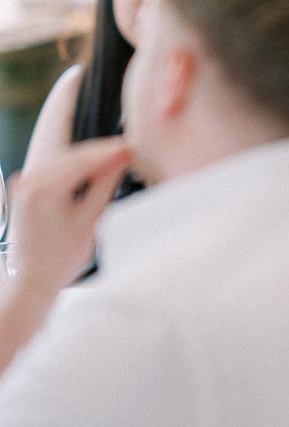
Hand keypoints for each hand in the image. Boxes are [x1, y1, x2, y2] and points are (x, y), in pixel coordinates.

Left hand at [11, 137, 131, 299]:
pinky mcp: (22, 188)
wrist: (33, 279)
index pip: (82, 160)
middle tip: (125, 149)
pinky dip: (71, 166)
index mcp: (43, 190)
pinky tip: (90, 168)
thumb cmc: (60, 259)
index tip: (129, 147)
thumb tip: (119, 162)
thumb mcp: (89, 221)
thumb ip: (104, 187)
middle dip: (98, 152)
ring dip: (86, 158)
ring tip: (112, 158)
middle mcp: (28, 182)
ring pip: (60, 160)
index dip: (108, 152)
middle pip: (70, 156)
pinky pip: (50, 169)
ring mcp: (22, 183)